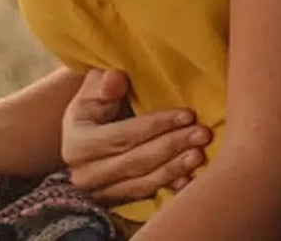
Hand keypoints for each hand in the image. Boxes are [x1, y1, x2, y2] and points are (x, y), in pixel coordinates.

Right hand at [61, 69, 210, 203]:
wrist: (86, 130)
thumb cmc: (95, 100)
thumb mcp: (94, 86)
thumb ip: (105, 82)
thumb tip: (116, 79)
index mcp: (77, 144)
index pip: (124, 135)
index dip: (157, 125)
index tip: (187, 114)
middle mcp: (85, 174)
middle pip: (137, 161)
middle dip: (173, 146)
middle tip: (202, 134)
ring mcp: (100, 192)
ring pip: (142, 183)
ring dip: (174, 169)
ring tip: (200, 154)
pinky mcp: (113, 201)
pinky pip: (144, 196)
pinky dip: (168, 186)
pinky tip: (189, 179)